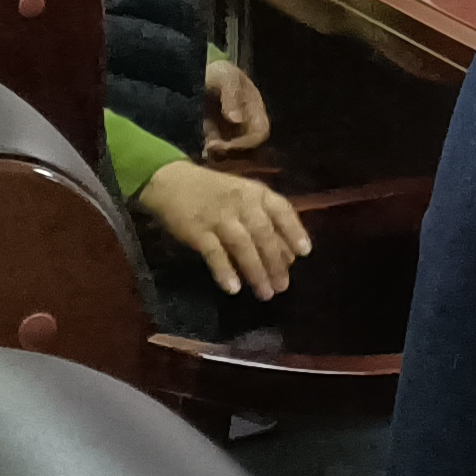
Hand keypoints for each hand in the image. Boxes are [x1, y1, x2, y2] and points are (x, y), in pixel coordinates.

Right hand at [137, 160, 307, 299]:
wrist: (170, 182)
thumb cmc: (214, 192)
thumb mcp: (243, 195)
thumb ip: (265, 219)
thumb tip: (287, 254)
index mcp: (256, 193)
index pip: (282, 210)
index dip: (294, 231)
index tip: (304, 253)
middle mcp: (241, 203)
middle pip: (264, 234)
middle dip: (275, 262)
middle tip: (282, 286)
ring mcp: (219, 216)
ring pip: (243, 246)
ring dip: (256, 271)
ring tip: (265, 293)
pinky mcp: (197, 230)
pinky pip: (214, 253)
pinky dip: (224, 271)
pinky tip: (233, 289)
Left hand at [201, 60, 270, 154]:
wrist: (197, 74)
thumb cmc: (217, 73)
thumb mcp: (225, 77)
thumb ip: (231, 95)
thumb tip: (236, 119)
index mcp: (254, 110)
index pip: (260, 132)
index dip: (248, 142)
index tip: (230, 145)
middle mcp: (245, 125)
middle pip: (247, 148)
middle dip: (231, 153)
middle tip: (211, 147)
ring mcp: (229, 133)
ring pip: (231, 154)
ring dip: (219, 157)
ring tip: (203, 149)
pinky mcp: (213, 138)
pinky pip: (215, 153)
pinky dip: (208, 156)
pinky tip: (197, 152)